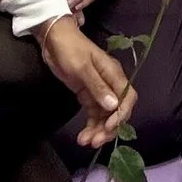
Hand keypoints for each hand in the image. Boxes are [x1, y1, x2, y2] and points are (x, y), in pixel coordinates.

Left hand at [39, 16, 134, 148]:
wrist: (54, 39)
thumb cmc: (70, 49)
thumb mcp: (82, 67)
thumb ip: (97, 87)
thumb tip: (113, 106)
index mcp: (113, 74)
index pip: (128, 98)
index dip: (122, 114)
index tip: (109, 126)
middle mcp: (109, 84)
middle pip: (117, 111)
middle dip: (108, 128)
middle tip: (94, 141)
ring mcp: (98, 90)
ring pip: (105, 115)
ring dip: (98, 130)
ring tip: (85, 142)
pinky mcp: (87, 95)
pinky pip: (94, 114)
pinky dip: (91, 125)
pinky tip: (83, 136)